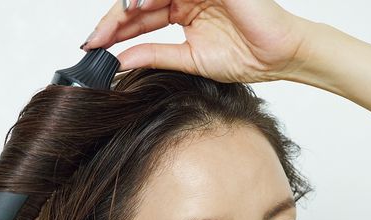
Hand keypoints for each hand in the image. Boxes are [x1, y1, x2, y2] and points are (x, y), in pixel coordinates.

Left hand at [81, 0, 317, 83]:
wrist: (278, 56)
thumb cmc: (245, 56)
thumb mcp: (190, 59)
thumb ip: (155, 56)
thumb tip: (120, 62)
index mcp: (182, 11)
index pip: (141, 17)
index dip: (115, 31)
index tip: (93, 48)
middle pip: (141, 1)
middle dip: (114, 21)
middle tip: (94, 41)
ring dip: (130, 5)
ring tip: (112, 24)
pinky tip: (137, 6)